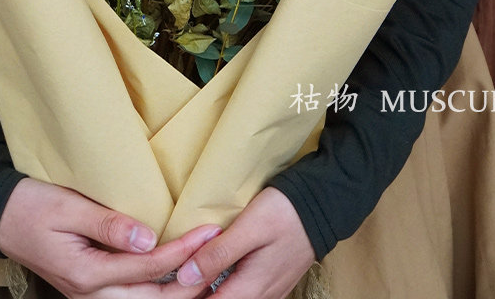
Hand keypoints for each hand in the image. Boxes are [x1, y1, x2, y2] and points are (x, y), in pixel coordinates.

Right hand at [0, 177, 221, 297]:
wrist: (0, 216)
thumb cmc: (32, 205)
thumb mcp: (69, 207)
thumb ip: (108, 224)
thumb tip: (149, 238)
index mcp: (86, 273)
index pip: (148, 266)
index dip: (183, 251)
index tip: (209, 232)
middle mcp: (90, 294)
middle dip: (190, 282)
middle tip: (220, 258)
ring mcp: (89, 296)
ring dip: (177, 292)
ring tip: (207, 273)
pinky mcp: (90, 289)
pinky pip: (132, 296)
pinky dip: (157, 289)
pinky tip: (176, 278)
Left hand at [175, 188, 315, 298]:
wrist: (322, 205)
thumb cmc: (284, 212)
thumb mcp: (248, 227)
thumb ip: (218, 254)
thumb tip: (185, 277)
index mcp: (251, 288)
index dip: (188, 294)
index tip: (173, 280)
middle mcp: (261, 297)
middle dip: (198, 290)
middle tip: (180, 272)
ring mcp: (270, 292)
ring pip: (232, 298)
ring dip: (211, 288)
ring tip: (194, 269)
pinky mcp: (274, 282)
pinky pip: (245, 293)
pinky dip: (226, 285)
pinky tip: (216, 269)